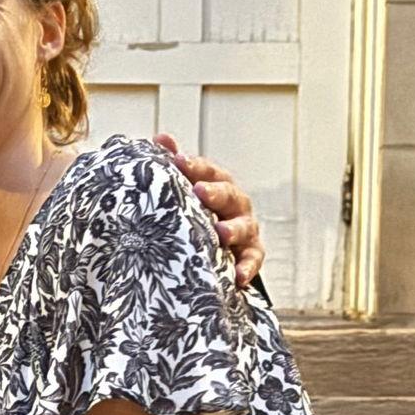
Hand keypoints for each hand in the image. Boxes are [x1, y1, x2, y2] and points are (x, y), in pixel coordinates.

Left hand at [155, 133, 263, 287]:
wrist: (215, 246)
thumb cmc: (196, 212)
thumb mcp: (184, 190)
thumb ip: (172, 164)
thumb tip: (161, 137)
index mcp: (217, 184)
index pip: (208, 171)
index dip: (195, 165)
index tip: (178, 161)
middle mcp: (234, 203)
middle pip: (228, 194)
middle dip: (215, 193)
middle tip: (201, 192)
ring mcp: (245, 228)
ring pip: (244, 226)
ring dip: (234, 229)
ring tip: (222, 233)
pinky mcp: (251, 254)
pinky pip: (253, 259)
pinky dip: (247, 267)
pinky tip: (238, 276)